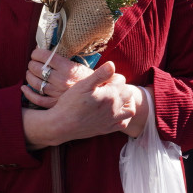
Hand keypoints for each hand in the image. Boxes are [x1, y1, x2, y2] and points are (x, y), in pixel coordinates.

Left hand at [22, 48, 93, 105]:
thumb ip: (65, 56)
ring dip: (29, 75)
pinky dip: (28, 93)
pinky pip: (36, 99)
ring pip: (34, 82)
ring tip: (30, 72)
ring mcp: (56, 93)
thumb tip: (49, 45)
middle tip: (33, 62)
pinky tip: (25, 88)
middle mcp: (61, 80)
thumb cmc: (88, 78)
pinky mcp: (54, 104)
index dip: (36, 53)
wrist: (99, 96)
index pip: (44, 56)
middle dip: (32, 63)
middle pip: (37, 68)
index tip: (36, 53)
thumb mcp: (79, 64)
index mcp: (67, 68)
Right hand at [22, 62, 136, 147]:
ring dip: (126, 102)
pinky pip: (124, 123)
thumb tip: (112, 64)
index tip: (100, 80)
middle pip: (127, 92)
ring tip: (114, 98)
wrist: (61, 125)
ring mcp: (112, 120)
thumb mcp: (83, 85)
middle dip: (119, 87)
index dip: (111, 77)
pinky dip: (123, 117)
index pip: (121, 79)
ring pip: (130, 109)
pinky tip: (113, 112)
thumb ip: (100, 74)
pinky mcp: (107, 129)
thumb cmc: (70, 103)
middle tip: (105, 87)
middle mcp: (115, 108)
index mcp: (110, 95)